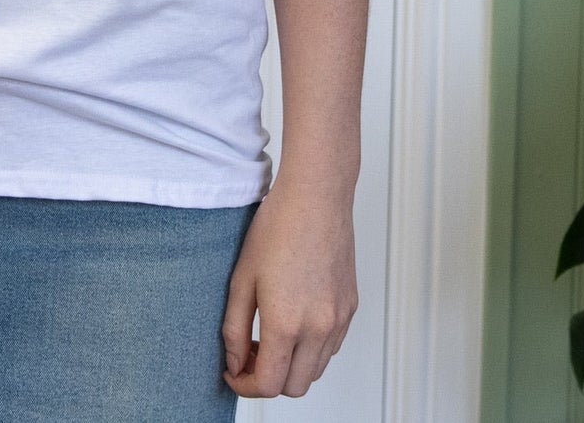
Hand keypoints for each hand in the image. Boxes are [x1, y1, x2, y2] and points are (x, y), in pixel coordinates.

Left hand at [220, 172, 358, 398]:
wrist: (315, 197)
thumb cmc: (277, 228)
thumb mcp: (242, 277)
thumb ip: (235, 328)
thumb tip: (235, 362)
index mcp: (287, 323)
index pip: (268, 385)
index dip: (244, 385)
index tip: (233, 372)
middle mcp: (319, 329)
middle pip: (294, 386)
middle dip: (268, 379)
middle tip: (249, 353)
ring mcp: (339, 320)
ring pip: (315, 370)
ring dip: (291, 366)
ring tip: (270, 336)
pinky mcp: (350, 308)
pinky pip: (331, 347)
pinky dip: (311, 349)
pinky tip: (294, 320)